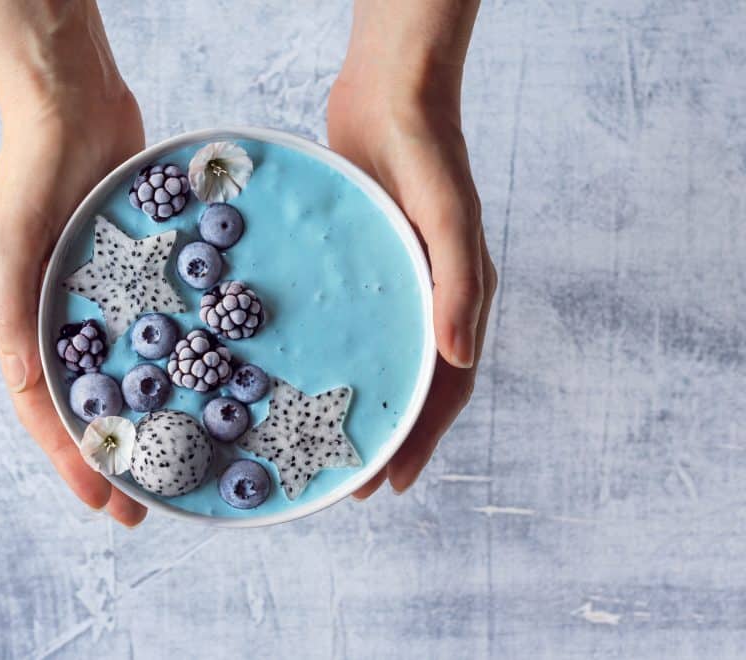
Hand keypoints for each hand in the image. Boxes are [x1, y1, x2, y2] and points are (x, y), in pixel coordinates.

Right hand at [0, 91, 148, 525]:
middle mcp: (67, 321)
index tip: (105, 502)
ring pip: (130, 375)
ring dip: (153, 419)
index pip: (46, 411)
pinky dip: (180, 361)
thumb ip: (12, 310)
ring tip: (183, 461)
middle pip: (92, 405)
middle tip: (149, 505)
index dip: (72, 460)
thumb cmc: (34, 169)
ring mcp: (108, 302)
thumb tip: (21, 384)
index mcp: (28, 323)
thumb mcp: (13, 239)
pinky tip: (212, 387)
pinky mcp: (145, 276)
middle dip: (119, 457)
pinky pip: (163, 329)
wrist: (75, 103)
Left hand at [328, 70, 496, 496]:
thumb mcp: (446, 214)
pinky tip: (295, 370)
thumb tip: (460, 360)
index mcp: (461, 297)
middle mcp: (430, 299)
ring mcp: (395, 282)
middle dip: (385, 436)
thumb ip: (459, 284)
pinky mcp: (360, 264)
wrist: (390, 94)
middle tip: (348, 482)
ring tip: (322, 441)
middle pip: (412, 383)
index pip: (448, 386)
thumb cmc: (427, 150)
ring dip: (358, 401)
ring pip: (379, 357)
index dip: (422, 439)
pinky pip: (349, 321)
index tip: (391, 483)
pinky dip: (332, 353)